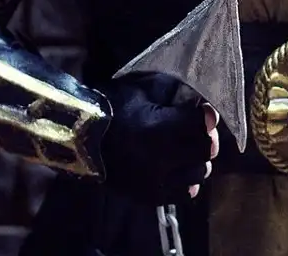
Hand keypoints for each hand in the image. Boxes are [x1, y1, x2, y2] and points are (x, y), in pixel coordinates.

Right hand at [101, 73, 218, 205]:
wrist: (81, 140)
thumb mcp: (143, 89)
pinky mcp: (151, 198)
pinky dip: (186, 179)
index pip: (202, 124)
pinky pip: (186, 192)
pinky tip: (176, 166)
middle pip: (206, 149)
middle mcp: (162, 160)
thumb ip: (173, 91)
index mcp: (160, 130)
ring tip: (185, 147)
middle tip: (195, 127)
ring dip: (197, 158)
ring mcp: (156, 183)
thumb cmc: (113, 107)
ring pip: (200, 172)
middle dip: (204, 135)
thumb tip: (198, 97)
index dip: (206, 115)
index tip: (202, 110)